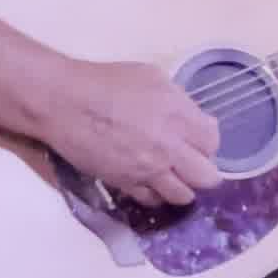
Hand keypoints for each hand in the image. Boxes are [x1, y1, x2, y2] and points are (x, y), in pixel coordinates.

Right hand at [36, 56, 222, 210]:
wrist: (63, 102)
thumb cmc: (104, 82)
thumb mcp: (150, 76)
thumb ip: (177, 100)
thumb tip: (188, 117)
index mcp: (178, 115)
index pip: (213, 142)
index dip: (206, 141)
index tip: (195, 138)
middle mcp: (169, 148)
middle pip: (207, 177)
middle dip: (202, 171)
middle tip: (188, 162)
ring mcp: (148, 170)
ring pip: (183, 196)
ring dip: (181, 187)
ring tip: (170, 176)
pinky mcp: (126, 183)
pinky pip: (152, 200)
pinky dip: (154, 194)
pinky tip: (147, 182)